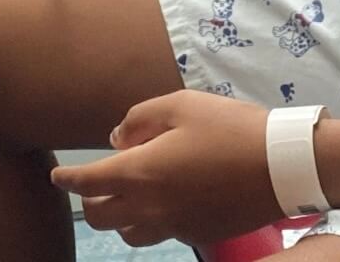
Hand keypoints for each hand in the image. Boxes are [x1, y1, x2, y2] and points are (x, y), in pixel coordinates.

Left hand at [51, 90, 281, 248]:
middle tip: (92, 187)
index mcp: (141, 172)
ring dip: (119, 217)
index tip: (58, 177)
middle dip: (89, 202)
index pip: (88, 183)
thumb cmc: (229, 127)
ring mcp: (176, 226)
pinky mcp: (198, 235)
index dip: (68, 180)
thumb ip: (140, 119)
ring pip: (130, 234)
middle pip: (102, 218)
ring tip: (126, 197)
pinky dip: (153, 220)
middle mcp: (152, 206)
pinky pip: (162, 233)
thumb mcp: (181, 104)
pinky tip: (167, 200)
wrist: (281, 165)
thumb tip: (118, 139)